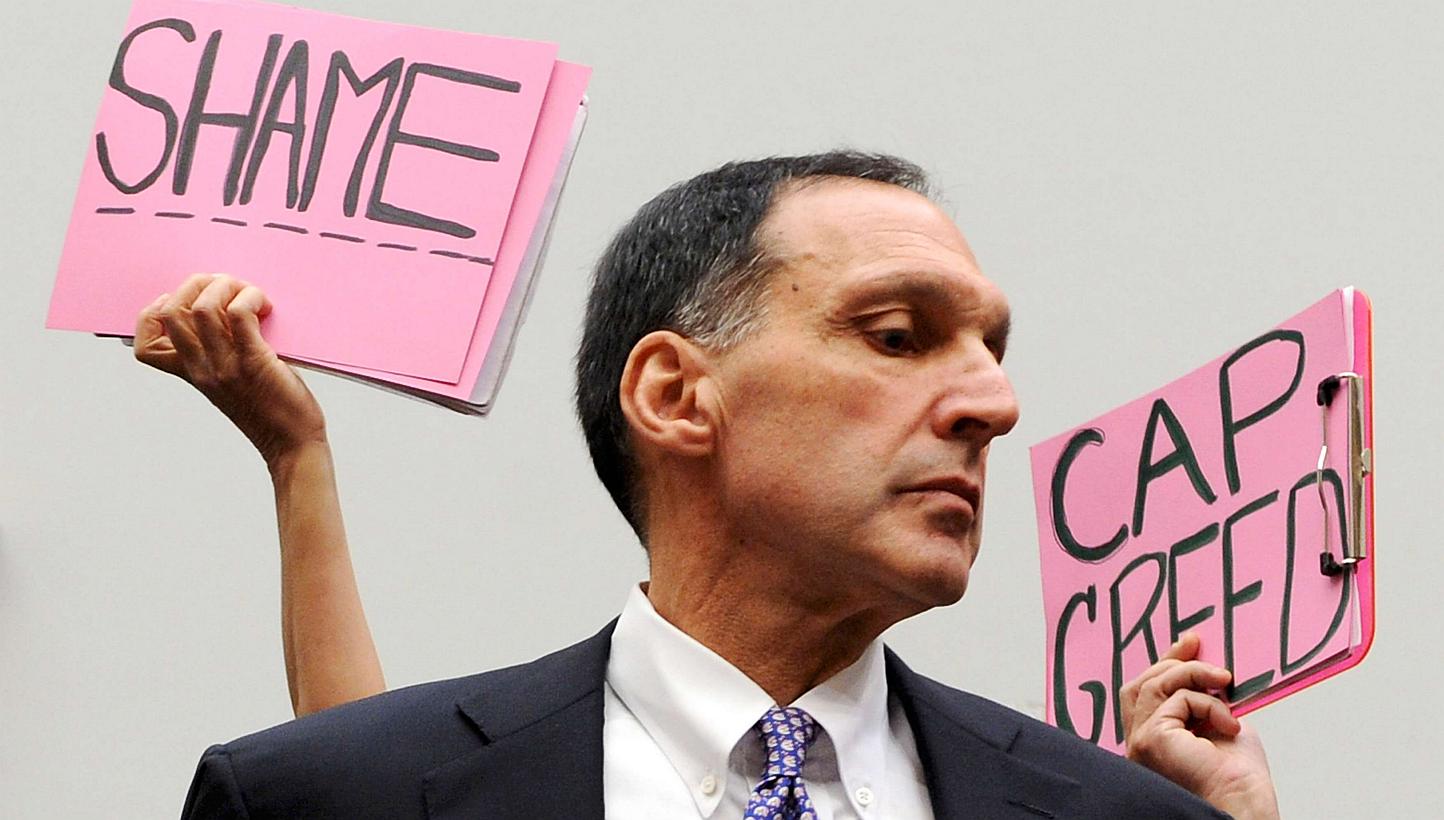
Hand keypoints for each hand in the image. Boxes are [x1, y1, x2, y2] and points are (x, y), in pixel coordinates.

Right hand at [134, 274, 326, 468]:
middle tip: (228, 287)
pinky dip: (250, 299)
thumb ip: (222, 353)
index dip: (151, 314)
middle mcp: (201, 369)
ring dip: (227, 287)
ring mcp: (224, 366)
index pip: (144, 346)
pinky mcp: (253, 362)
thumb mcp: (233, 383)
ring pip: (202, 307)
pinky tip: (266, 306)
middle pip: (170, 312)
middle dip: (196, 284)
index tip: (182, 301)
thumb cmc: (271, 410)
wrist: (292, 444)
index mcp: (191, 374)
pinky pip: (239, 315)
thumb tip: (229, 311)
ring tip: (250, 294)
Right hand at [1121, 632, 1279, 818]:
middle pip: (1140, 685)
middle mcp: (1139, 744)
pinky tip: (1227, 723)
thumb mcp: (1218, 724)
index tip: (1189, 645)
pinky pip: (1177, 698)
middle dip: (1170, 659)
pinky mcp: (1151, 739)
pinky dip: (1207, 702)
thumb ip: (1201, 700)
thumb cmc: (1238, 780)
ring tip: (1224, 681)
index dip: (1164, 665)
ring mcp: (1141, 742)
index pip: (1145, 695)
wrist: (1245, 805)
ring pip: (1155, 684)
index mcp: (1152, 743)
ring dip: (1195, 674)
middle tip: (1197, 644)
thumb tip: (1204, 669)